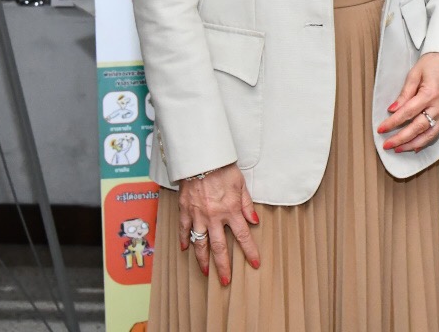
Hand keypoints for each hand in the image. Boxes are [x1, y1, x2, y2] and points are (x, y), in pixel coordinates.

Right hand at [178, 162, 259, 285]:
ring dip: (203, 260)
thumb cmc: (222, 168)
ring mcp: (197, 215)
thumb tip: (254, 220)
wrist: (200, 157)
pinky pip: (184, 229)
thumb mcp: (241, 184)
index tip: (255, 263)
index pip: (243, 236)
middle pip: (220, 247)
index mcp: (231, 210)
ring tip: (206, 272)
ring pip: (200, 243)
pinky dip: (184, 240)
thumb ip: (247, 204)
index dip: (250, 251)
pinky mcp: (185, 210)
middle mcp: (214, 217)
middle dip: (224, 266)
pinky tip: (184, 249)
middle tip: (225, 281)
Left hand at [377, 52, 438, 153]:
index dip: (393, 122)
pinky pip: (437, 131)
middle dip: (401, 138)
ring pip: (429, 134)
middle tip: (387, 144)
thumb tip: (393, 109)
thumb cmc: (433, 62)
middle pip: (418, 127)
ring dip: (413, 144)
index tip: (382, 128)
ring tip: (399, 149)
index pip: (407, 113)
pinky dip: (425, 141)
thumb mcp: (415, 73)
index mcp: (430, 92)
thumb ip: (404, 93)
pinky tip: (415, 146)